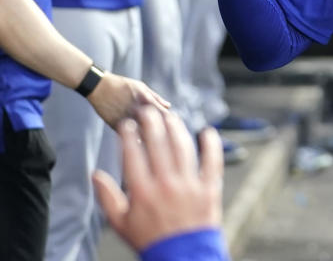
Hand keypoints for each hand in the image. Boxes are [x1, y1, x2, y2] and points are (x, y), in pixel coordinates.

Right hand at [87, 72, 170, 128]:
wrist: (99, 87)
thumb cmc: (123, 85)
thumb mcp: (142, 87)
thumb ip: (156, 97)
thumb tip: (169, 107)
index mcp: (146, 101)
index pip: (165, 115)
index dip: (170, 121)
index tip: (171, 123)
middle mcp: (137, 111)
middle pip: (155, 128)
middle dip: (159, 131)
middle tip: (160, 132)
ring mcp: (126, 119)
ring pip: (141, 134)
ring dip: (146, 135)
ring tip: (148, 135)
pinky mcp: (115, 126)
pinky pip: (128, 136)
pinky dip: (134, 137)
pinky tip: (136, 135)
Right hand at [93, 107, 222, 252]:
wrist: (181, 256)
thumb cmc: (150, 240)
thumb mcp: (121, 223)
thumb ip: (107, 197)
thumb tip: (96, 174)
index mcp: (142, 191)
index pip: (132, 153)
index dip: (127, 134)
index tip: (126, 123)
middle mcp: (166, 183)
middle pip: (158, 143)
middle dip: (150, 122)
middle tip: (147, 110)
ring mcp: (189, 184)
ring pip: (183, 147)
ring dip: (176, 127)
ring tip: (170, 116)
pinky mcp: (209, 188)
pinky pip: (212, 161)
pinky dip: (211, 144)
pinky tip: (207, 131)